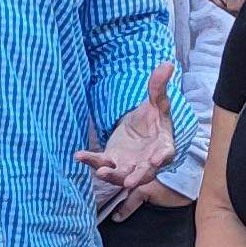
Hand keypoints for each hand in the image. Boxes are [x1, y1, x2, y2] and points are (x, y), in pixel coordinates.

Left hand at [74, 63, 181, 196]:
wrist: (139, 129)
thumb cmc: (153, 119)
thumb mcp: (157, 102)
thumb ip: (158, 87)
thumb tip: (167, 64)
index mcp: (163, 147)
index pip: (165, 154)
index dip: (161, 158)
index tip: (156, 160)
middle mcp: (148, 161)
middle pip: (144, 172)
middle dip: (137, 177)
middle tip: (129, 182)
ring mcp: (129, 164)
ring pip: (121, 174)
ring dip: (112, 175)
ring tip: (101, 172)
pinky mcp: (112, 161)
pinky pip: (101, 163)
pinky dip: (90, 161)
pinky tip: (79, 155)